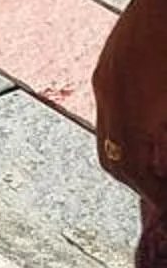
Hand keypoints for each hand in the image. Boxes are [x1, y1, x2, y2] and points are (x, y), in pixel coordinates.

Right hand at [94, 0, 166, 196]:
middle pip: (114, 160)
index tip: (166, 204)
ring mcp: (107, 76)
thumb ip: (165, 137)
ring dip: (130, 160)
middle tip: (161, 195)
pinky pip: (108, 111)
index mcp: (134, 103)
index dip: (153, 193)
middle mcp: (112, 93)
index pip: (133, 169)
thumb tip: (162, 162)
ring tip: (156, 168)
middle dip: (139, 184)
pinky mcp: (108, 64)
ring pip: (107, 137)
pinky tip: (149, 132)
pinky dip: (124, 132)